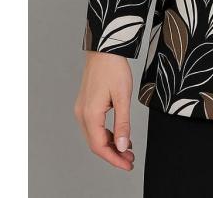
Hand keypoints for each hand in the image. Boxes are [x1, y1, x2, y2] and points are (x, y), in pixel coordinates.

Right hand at [74, 51, 135, 170]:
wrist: (104, 48)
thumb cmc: (113, 68)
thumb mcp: (123, 97)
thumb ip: (123, 123)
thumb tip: (124, 146)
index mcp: (90, 115)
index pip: (100, 147)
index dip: (114, 159)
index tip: (128, 165)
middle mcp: (82, 114)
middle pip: (96, 144)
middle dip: (114, 154)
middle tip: (131, 160)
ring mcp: (83, 109)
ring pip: (95, 136)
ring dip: (111, 145)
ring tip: (128, 150)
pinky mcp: (86, 104)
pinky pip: (95, 126)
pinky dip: (108, 134)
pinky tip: (120, 135)